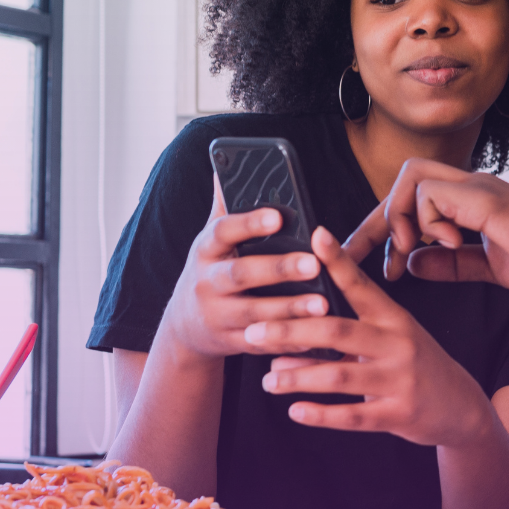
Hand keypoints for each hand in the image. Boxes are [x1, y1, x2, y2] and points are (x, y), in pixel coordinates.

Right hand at [156, 181, 333, 360]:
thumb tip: (226, 166)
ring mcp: (217, 315)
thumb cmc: (211, 270)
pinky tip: (314, 339)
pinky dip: (287, 342)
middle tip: (313, 263)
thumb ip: (224, 207)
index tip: (278, 216)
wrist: (185, 326)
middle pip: (242, 274)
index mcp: (206, 249)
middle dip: (278, 269)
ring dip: (290, 310)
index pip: (224, 230)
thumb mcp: (211, 240)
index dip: (249, 223)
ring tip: (324, 303)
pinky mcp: (230, 343)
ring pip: (255, 313)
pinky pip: (261, 342)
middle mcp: (207, 282)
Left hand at [250, 227, 498, 443]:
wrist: (461, 408)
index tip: (314, 236)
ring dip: (298, 377)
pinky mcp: (398, 414)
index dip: (338, 261)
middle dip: (292, 330)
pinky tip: (295, 411)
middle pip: (338, 330)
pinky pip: (353, 415)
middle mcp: (398, 343)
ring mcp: (400, 380)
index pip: (361, 285)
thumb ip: (347, 333)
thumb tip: (287, 334)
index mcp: (394, 318)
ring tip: (268, 379)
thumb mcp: (393, 338)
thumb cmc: (416, 366)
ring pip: (340, 375)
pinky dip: (321, 414)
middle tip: (254, 331)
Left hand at [343, 157, 508, 293]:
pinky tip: (452, 245)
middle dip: (378, 219)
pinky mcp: (485, 198)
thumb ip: (452, 264)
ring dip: (403, 219)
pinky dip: (429, 223)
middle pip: (406, 177)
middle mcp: (472, 187)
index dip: (383, 228)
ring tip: (417, 250)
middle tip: (381, 261)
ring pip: (412, 179)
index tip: (372, 260)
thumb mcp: (489, 268)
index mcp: (473, 202)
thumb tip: (413, 263)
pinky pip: (432, 195)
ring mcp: (478, 188)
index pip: (414, 200)